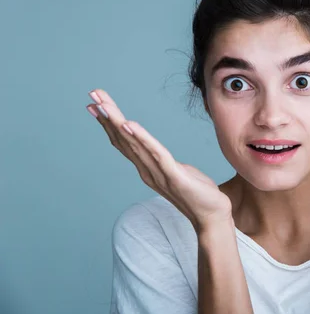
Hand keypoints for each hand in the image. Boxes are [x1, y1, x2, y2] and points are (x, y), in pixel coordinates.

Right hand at [86, 89, 232, 232]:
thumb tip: (159, 153)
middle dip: (108, 116)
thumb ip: (164, 162)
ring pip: (134, 144)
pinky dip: (142, 138)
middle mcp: (147, 170)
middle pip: (123, 139)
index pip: (124, 142)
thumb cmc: (198, 194)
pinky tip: (130, 125)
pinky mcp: (174, 176)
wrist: (212, 218)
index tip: (97, 104)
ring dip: (118, 123)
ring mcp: (158, 174)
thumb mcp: (178, 171)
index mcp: (147, 168)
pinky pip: (156, 154)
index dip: (110, 123)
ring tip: (105, 105)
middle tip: (92, 95)